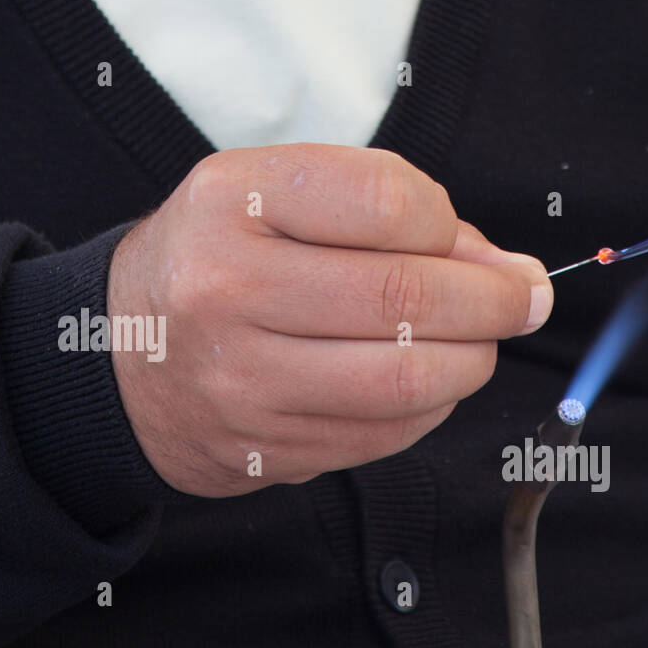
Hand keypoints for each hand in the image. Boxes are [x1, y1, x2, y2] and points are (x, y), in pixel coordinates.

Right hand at [108, 144, 551, 496]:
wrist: (121, 361)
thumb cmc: (220, 262)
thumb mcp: (277, 199)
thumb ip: (390, 214)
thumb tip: (510, 271)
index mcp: (232, 202)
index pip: (387, 202)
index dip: (451, 226)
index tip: (469, 243)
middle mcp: (228, 290)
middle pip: (408, 298)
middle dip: (495, 301)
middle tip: (525, 299)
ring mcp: (246, 381)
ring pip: (411, 378)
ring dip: (475, 360)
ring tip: (480, 342)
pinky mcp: (269, 448)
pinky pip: (390, 432)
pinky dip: (434, 406)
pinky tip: (429, 381)